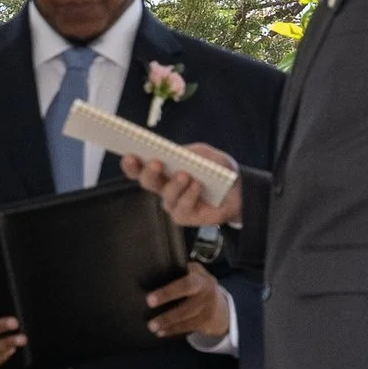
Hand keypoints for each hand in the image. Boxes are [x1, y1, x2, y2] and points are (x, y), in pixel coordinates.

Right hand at [122, 144, 240, 225]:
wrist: (238, 190)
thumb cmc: (216, 170)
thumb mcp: (204, 154)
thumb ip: (189, 151)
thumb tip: (175, 153)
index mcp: (163, 169)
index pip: (140, 167)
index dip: (131, 164)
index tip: (129, 155)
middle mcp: (163, 187)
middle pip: (147, 182)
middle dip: (148, 172)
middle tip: (155, 163)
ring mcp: (172, 203)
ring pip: (165, 195)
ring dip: (175, 185)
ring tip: (185, 175)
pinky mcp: (183, 217)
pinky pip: (181, 209)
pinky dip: (189, 197)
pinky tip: (197, 187)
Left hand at [146, 261, 229, 344]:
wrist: (220, 304)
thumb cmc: (197, 285)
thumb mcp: (193, 272)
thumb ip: (179, 271)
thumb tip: (152, 272)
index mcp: (200, 278)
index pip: (185, 285)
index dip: (168, 292)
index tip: (149, 300)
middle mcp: (206, 294)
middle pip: (187, 306)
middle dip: (168, 313)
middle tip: (150, 318)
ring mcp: (208, 309)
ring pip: (186, 318)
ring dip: (167, 323)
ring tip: (151, 326)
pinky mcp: (206, 322)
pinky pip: (187, 327)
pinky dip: (173, 330)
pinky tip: (161, 332)